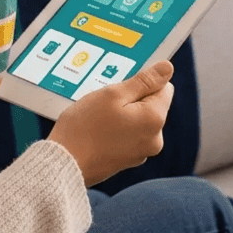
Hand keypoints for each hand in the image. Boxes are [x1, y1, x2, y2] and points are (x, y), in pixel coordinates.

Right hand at [48, 60, 174, 186]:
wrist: (64, 164)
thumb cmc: (85, 126)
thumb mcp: (113, 94)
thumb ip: (144, 81)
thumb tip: (167, 68)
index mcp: (154, 119)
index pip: (163, 87)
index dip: (142, 82)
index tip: (121, 87)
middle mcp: (155, 139)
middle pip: (152, 104)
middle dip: (131, 98)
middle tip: (105, 102)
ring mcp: (142, 152)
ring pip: (138, 119)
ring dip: (123, 113)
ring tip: (99, 117)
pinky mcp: (129, 160)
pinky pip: (129, 134)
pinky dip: (117, 128)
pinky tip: (98, 130)